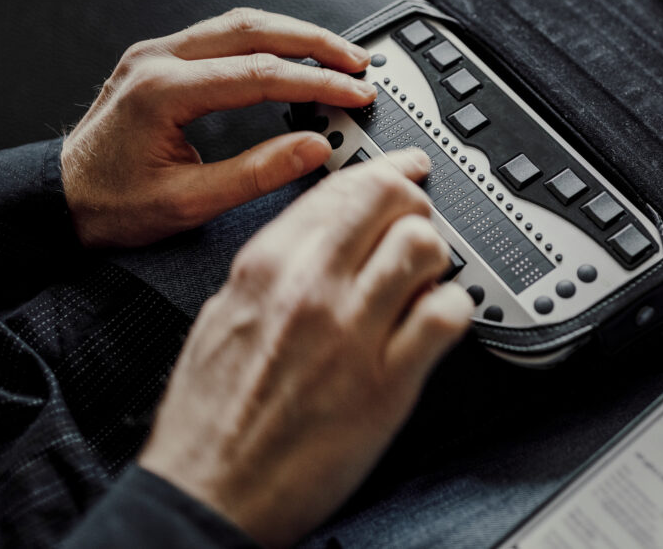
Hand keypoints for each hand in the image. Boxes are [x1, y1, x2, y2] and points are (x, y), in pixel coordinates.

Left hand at [61, 7, 376, 247]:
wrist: (60, 200)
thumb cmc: (113, 205)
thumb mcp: (189, 202)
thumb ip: (257, 173)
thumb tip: (314, 148)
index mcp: (164, 91)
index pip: (259, 73)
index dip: (317, 81)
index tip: (355, 93)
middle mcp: (159, 60)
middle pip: (253, 29)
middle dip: (315, 42)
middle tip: (358, 62)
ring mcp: (157, 54)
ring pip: (239, 23)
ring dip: (294, 34)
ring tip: (337, 54)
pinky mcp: (161, 60)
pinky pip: (223, 34)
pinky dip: (267, 40)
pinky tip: (291, 53)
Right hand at [138, 149, 474, 547]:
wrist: (208, 492)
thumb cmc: (211, 414)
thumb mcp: (224, 314)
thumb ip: (278, 266)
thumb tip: (326, 235)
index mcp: (267, 265)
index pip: (343, 187)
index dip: (386, 170)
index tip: (406, 169)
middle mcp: (312, 288)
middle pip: (391, 203)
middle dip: (414, 202)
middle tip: (418, 219)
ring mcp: (353, 333)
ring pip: (425, 248)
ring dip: (435, 256)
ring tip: (423, 277)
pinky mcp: (388, 383)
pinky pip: (448, 315)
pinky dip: (453, 308)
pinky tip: (437, 319)